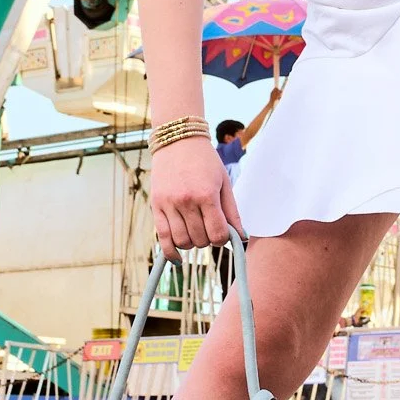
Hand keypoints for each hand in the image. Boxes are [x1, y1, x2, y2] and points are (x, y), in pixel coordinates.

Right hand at [149, 138, 242, 257]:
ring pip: (182, 241)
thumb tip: (242, 237)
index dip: (223, 239)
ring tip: (196, 232)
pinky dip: (171, 251)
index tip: (224, 233)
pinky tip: (177, 258)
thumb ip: (232, 212)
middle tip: (210, 229)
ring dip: (192, 244)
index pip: (217, 234)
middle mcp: (186, 201)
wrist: (178, 140)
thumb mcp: (224, 182)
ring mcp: (169, 204)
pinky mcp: (156, 206)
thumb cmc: (205, 161)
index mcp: (206, 195)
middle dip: (208, 240)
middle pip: (200, 239)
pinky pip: (162, 237)